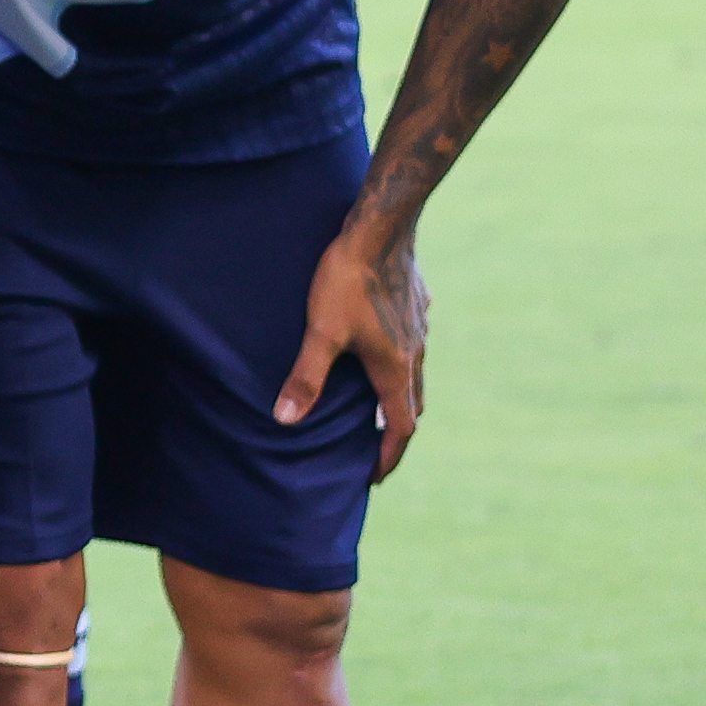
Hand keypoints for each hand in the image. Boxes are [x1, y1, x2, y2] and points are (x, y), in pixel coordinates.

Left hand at [278, 225, 426, 481]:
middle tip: (375, 450)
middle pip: (413, 405)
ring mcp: (420, 328)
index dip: (388, 455)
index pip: (400, 427)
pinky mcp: (416, 304)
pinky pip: (412, 344)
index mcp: (395, 368)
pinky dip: (399, 362)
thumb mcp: (321, 333)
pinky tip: (381, 350)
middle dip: (394, 431)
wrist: (381, 228)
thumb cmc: (348, 280)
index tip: (374, 476)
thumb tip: (286, 420)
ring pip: (414, 374)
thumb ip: (305, 378)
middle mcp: (415, 353)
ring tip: (375, 407)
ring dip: (398, 396)